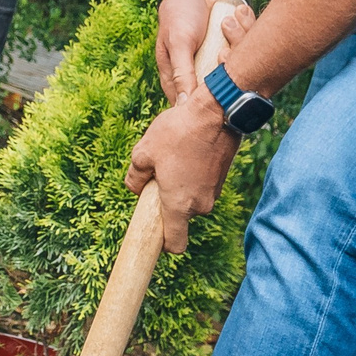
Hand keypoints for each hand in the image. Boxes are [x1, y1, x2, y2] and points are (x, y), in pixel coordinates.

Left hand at [127, 93, 239, 252]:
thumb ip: (134, 177)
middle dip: (167, 201)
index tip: (154, 233)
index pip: (175, 245)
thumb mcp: (143, 152)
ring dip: (180, 186)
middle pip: (180, 216)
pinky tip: (187, 151)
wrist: (217, 111)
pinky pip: (200, 185)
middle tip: (159, 174)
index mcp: (179, 205)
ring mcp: (214, 192)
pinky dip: (192, 176)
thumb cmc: (178, 132)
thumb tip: (135, 188)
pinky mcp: (221, 179)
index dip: (163, 244)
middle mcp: (200, 205)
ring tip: (175, 156)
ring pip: (190, 198)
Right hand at [155, 0, 253, 101]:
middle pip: (224, 89)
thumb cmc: (181, 14)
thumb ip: (182, 73)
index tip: (222, 92)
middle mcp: (205, 75)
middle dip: (230, 69)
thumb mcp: (178, 43)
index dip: (210, 102)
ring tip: (227, 23)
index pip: (195, 104)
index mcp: (182, 79)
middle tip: (225, 50)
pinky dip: (248, 31)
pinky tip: (238, 15)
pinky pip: (251, 50)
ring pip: (242, 69)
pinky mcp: (238, 50)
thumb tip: (183, 105)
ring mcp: (223, 63)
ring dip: (239, 43)